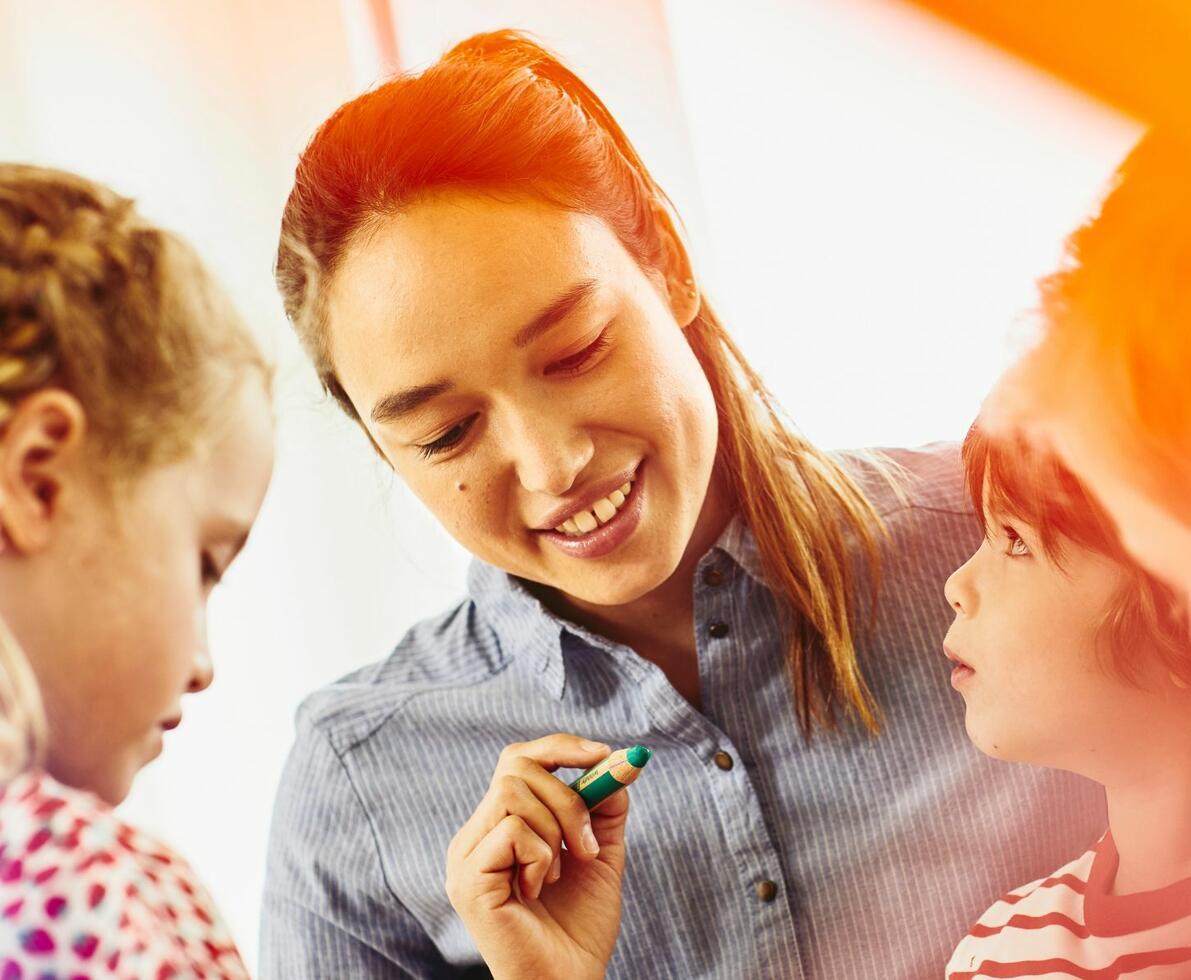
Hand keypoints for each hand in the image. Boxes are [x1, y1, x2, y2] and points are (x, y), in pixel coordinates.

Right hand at [445, 734, 630, 979]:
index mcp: (499, 825)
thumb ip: (603, 807)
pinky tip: (539, 890)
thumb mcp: (600, 853)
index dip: (559, 747)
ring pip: (512, 791)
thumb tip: (617, 760)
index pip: (517, 759)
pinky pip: (511, 830)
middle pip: (516, 766)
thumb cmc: (579, 927)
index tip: (603, 754)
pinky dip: (541, 855)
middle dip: (567, 796)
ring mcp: (465, 857)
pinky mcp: (467, 880)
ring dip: (555, 828)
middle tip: (588, 845)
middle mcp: (474, 835)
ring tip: (560, 872)